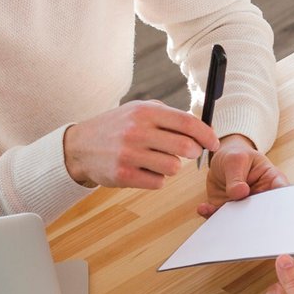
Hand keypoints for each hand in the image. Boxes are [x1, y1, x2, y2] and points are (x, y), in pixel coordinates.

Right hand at [63, 101, 219, 188]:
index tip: (214, 143)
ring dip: (172, 167)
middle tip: (190, 153)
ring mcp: (129, 154)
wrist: (80, 146)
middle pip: (185, 147)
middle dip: (194, 152)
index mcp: (145, 112)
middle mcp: (137, 131)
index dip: (207, 134)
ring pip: (173, 167)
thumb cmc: (117, 127)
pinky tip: (144, 170)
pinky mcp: (124, 175)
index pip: (187, 122)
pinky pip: (158, 183)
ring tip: (158, 160)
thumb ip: (169, 116)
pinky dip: (157, 179)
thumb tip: (203, 128)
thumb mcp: (139, 110)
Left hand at [199, 135, 287, 216]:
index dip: (281, 205)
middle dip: (254, 219)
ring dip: (229, 220)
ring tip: (215, 209)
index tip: (269, 208)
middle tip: (240, 217)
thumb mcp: (236, 159)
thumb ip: (237, 176)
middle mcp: (261, 199)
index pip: (282, 194)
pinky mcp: (228, 213)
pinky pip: (221, 219)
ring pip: (242, 221)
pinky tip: (204, 208)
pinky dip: (212, 215)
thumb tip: (240, 192)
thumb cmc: (236, 156)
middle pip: (264, 214)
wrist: (221, 162)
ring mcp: (245, 208)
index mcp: (272, 182)